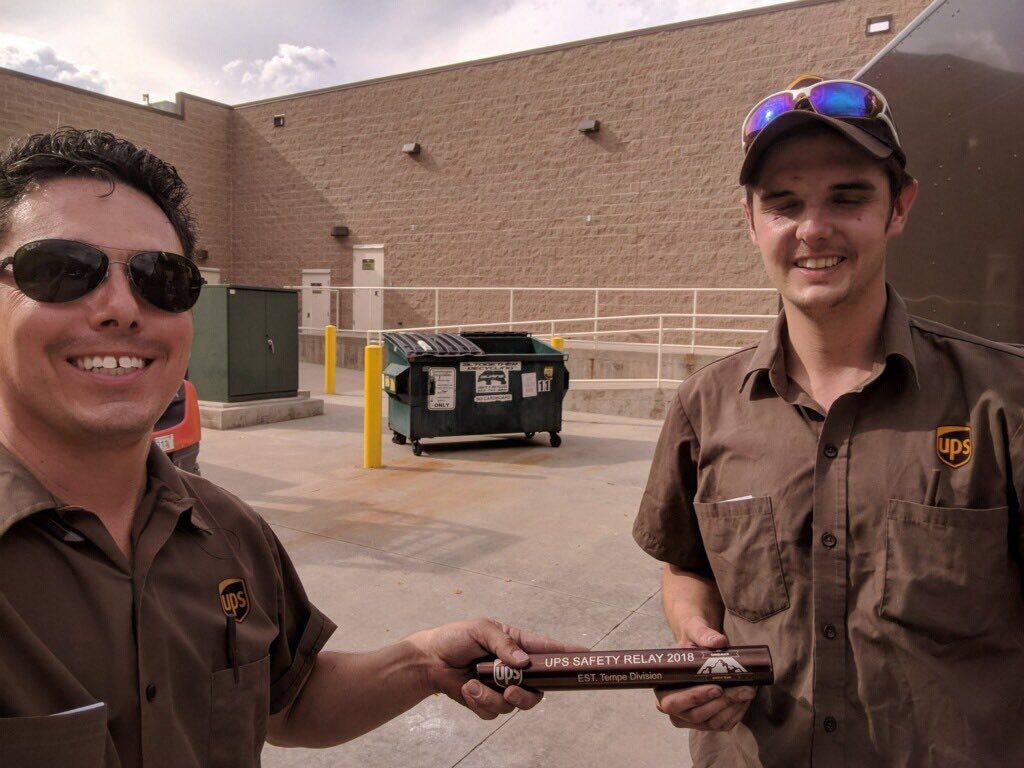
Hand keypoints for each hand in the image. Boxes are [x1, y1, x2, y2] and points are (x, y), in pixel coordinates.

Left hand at [413, 618, 583, 719]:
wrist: (429, 661)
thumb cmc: (455, 638)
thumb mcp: (480, 629)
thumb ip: (503, 644)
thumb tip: (523, 663)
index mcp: (517, 644)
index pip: (548, 650)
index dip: (567, 654)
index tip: (585, 655)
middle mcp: (515, 668)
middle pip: (539, 688)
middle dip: (526, 693)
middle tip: (510, 689)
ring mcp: (502, 687)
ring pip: (516, 704)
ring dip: (493, 697)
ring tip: (473, 684)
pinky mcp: (488, 702)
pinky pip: (494, 712)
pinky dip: (480, 703)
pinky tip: (467, 689)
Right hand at [654, 616, 755, 731]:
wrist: (702, 646)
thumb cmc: (692, 640)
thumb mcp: (694, 632)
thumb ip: (704, 635)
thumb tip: (719, 642)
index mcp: (663, 688)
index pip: (673, 702)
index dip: (694, 698)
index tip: (717, 688)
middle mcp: (675, 709)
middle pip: (696, 715)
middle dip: (721, 703)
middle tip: (743, 689)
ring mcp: (692, 719)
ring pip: (712, 723)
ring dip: (733, 708)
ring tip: (749, 690)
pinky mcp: (708, 722)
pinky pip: (724, 724)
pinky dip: (737, 713)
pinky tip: (746, 699)